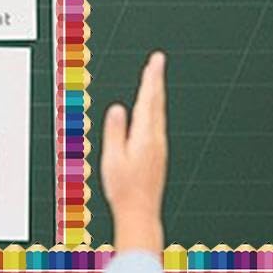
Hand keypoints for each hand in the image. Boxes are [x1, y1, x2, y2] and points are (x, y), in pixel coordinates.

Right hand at [102, 51, 167, 254]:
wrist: (141, 212)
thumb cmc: (124, 189)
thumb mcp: (113, 159)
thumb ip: (115, 132)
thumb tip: (117, 108)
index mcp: (145, 137)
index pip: (149, 101)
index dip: (152, 79)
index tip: (156, 61)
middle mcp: (156, 139)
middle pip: (157, 103)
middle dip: (156, 80)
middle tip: (158, 61)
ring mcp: (160, 146)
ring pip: (159, 113)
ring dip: (156, 93)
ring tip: (154, 77)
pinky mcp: (159, 153)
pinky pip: (157, 124)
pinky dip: (155, 109)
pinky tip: (152, 108)